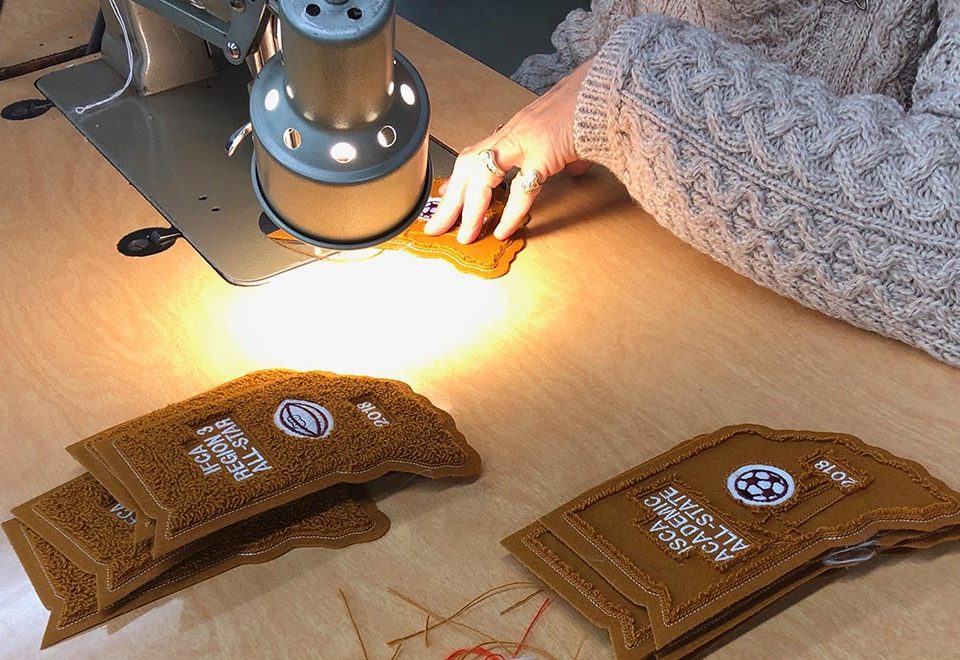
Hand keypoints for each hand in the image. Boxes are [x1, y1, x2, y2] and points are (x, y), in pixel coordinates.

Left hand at [424, 58, 594, 242]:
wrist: (609, 84)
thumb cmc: (592, 102)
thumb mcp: (569, 130)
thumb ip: (567, 153)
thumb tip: (575, 169)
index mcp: (518, 128)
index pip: (476, 154)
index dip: (458, 180)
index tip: (445, 199)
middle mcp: (515, 132)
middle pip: (468, 166)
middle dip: (451, 200)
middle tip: (437, 226)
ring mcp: (527, 140)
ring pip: (482, 177)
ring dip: (470, 209)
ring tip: (465, 235)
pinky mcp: (546, 151)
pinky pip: (522, 189)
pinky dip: (510, 213)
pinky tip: (502, 230)